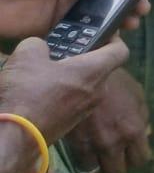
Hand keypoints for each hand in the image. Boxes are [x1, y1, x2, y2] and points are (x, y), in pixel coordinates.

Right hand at [0, 35, 131, 145]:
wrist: (13, 138)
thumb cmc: (27, 93)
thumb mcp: (27, 55)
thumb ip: (39, 45)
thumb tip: (41, 48)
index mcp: (94, 71)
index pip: (121, 51)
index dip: (114, 39)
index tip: (101, 34)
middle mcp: (97, 92)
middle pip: (101, 69)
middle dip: (84, 60)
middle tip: (64, 54)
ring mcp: (84, 112)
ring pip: (85, 88)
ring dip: (71, 80)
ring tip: (46, 74)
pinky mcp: (69, 126)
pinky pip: (72, 103)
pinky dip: (62, 96)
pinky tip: (40, 95)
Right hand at [63, 65, 150, 172]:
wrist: (83, 76)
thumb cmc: (115, 82)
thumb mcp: (137, 95)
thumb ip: (142, 118)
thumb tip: (146, 135)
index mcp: (134, 130)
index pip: (141, 160)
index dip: (137, 157)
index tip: (132, 152)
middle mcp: (115, 143)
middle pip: (119, 172)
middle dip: (119, 165)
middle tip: (115, 156)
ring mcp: (93, 146)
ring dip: (101, 168)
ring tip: (100, 159)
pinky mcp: (75, 146)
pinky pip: (83, 167)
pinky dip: (86, 165)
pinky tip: (87, 156)